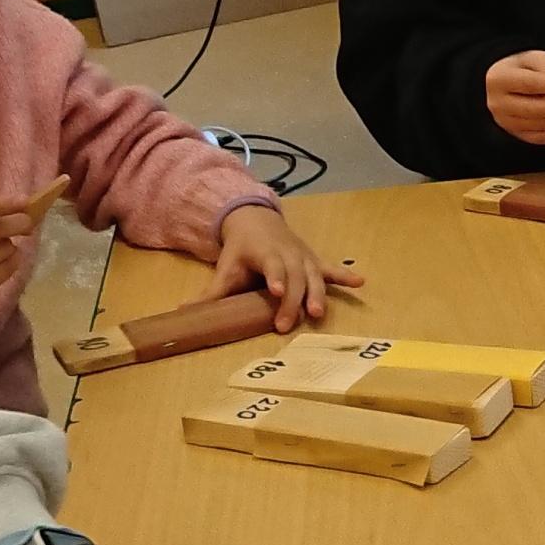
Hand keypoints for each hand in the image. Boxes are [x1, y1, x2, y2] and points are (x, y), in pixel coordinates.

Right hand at [0, 188, 50, 311]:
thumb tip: (10, 211)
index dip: (2, 205)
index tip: (23, 200)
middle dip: (17, 224)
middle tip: (27, 221)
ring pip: (3, 251)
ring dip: (9, 243)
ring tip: (2, 242)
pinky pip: (4, 272)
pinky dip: (11, 261)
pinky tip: (6, 256)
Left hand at [212, 202, 359, 330]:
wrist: (257, 218)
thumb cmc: (241, 248)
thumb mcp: (226, 267)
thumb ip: (211, 292)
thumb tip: (184, 312)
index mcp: (265, 252)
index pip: (272, 264)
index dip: (276, 277)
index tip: (276, 291)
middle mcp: (288, 253)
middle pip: (295, 277)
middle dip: (292, 301)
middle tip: (287, 325)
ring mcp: (304, 257)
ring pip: (314, 276)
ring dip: (317, 294)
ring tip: (317, 313)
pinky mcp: (314, 261)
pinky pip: (331, 269)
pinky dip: (345, 276)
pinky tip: (361, 282)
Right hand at [485, 50, 544, 147]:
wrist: (504, 81)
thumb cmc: (522, 66)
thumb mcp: (535, 59)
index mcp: (500, 80)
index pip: (532, 84)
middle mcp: (498, 104)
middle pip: (537, 108)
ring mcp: (506, 122)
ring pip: (541, 125)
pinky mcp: (515, 133)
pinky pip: (541, 138)